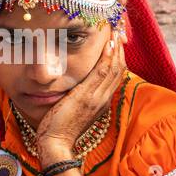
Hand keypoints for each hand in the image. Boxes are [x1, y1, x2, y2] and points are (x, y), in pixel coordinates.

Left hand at [35, 23, 126, 164]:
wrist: (55, 143)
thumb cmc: (58, 127)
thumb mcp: (72, 108)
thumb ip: (77, 95)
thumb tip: (73, 82)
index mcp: (101, 101)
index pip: (116, 75)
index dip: (118, 57)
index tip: (116, 42)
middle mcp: (103, 99)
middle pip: (120, 69)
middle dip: (120, 49)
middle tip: (118, 31)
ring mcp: (97, 98)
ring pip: (114, 69)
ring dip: (116, 49)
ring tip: (115, 32)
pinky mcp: (87, 97)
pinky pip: (103, 73)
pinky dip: (108, 57)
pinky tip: (108, 45)